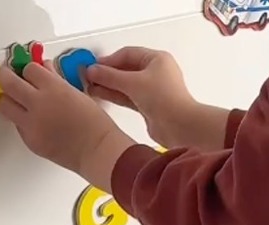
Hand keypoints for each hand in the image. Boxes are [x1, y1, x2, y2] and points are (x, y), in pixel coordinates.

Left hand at [0, 62, 135, 192]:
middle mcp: (37, 104)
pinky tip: (32, 118)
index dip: (29, 68)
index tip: (29, 70)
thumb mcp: (77, 93)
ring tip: (16, 98)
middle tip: (7, 74)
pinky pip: (17, 124)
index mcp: (53, 88)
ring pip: (4, 104)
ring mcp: (30, 124)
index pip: (29, 69)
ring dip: (8, 97)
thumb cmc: (94, 122)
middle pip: (8, 82)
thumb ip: (56, 79)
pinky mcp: (29, 140)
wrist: (97, 150)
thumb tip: (44, 69)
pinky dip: (20, 118)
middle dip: (6, 74)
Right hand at [87, 47, 228, 150]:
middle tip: (89, 76)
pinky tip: (100, 95)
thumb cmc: (164, 98)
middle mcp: (156, 72)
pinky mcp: (148, 105)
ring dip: (109, 85)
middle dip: (107, 73)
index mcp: (157, 59)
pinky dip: (115, 95)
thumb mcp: (133, 82)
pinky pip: (128, 96)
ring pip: (126, 84)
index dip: (109, 59)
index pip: (128, 54)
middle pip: (126, 69)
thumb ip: (110, 76)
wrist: (179, 125)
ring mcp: (152, 90)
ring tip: (90, 86)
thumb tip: (92, 70)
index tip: (93, 66)